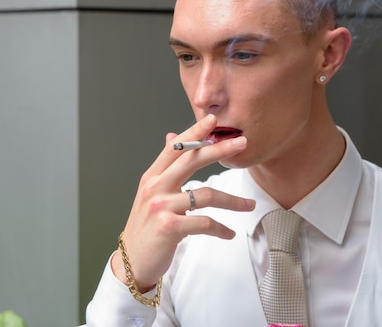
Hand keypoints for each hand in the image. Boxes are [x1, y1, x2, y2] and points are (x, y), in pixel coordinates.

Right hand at [111, 114, 254, 290]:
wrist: (132, 261)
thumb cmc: (147, 227)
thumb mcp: (151, 193)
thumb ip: (165, 167)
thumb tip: (171, 135)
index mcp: (152, 177)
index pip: (175, 148)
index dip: (194, 133)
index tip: (213, 120)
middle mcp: (154, 188)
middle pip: (191, 161)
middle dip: (219, 149)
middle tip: (242, 143)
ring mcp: (161, 207)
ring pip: (205, 194)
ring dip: (232, 201)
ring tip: (249, 205)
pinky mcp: (169, 227)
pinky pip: (205, 223)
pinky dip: (221, 229)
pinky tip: (229, 233)